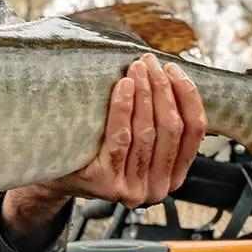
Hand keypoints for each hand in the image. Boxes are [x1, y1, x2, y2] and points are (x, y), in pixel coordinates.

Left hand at [0, 54, 204, 250]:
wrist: (57, 175)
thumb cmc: (100, 150)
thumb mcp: (138, 143)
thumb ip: (159, 124)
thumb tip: (172, 75)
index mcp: (173, 177)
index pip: (194, 131)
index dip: (187, 96)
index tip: (174, 69)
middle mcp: (157, 188)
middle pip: (171, 128)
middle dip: (163, 89)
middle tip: (151, 61)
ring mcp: (133, 189)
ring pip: (147, 132)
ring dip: (145, 93)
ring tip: (137, 67)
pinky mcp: (107, 183)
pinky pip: (120, 138)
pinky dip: (124, 108)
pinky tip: (124, 85)